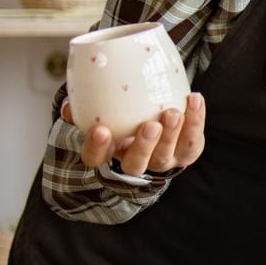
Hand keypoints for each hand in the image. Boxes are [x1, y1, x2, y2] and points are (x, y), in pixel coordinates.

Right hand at [65, 93, 206, 177]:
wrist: (160, 109)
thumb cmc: (125, 109)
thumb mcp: (105, 106)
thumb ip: (86, 103)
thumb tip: (70, 105)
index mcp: (110, 150)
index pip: (95, 158)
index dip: (97, 148)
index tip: (101, 130)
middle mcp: (135, 161)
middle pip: (135, 165)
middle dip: (143, 146)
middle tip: (150, 125)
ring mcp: (162, 160)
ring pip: (164, 156)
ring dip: (171, 134)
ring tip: (173, 112)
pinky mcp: (186, 152)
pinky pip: (192, 141)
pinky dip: (195, 120)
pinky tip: (194, 99)